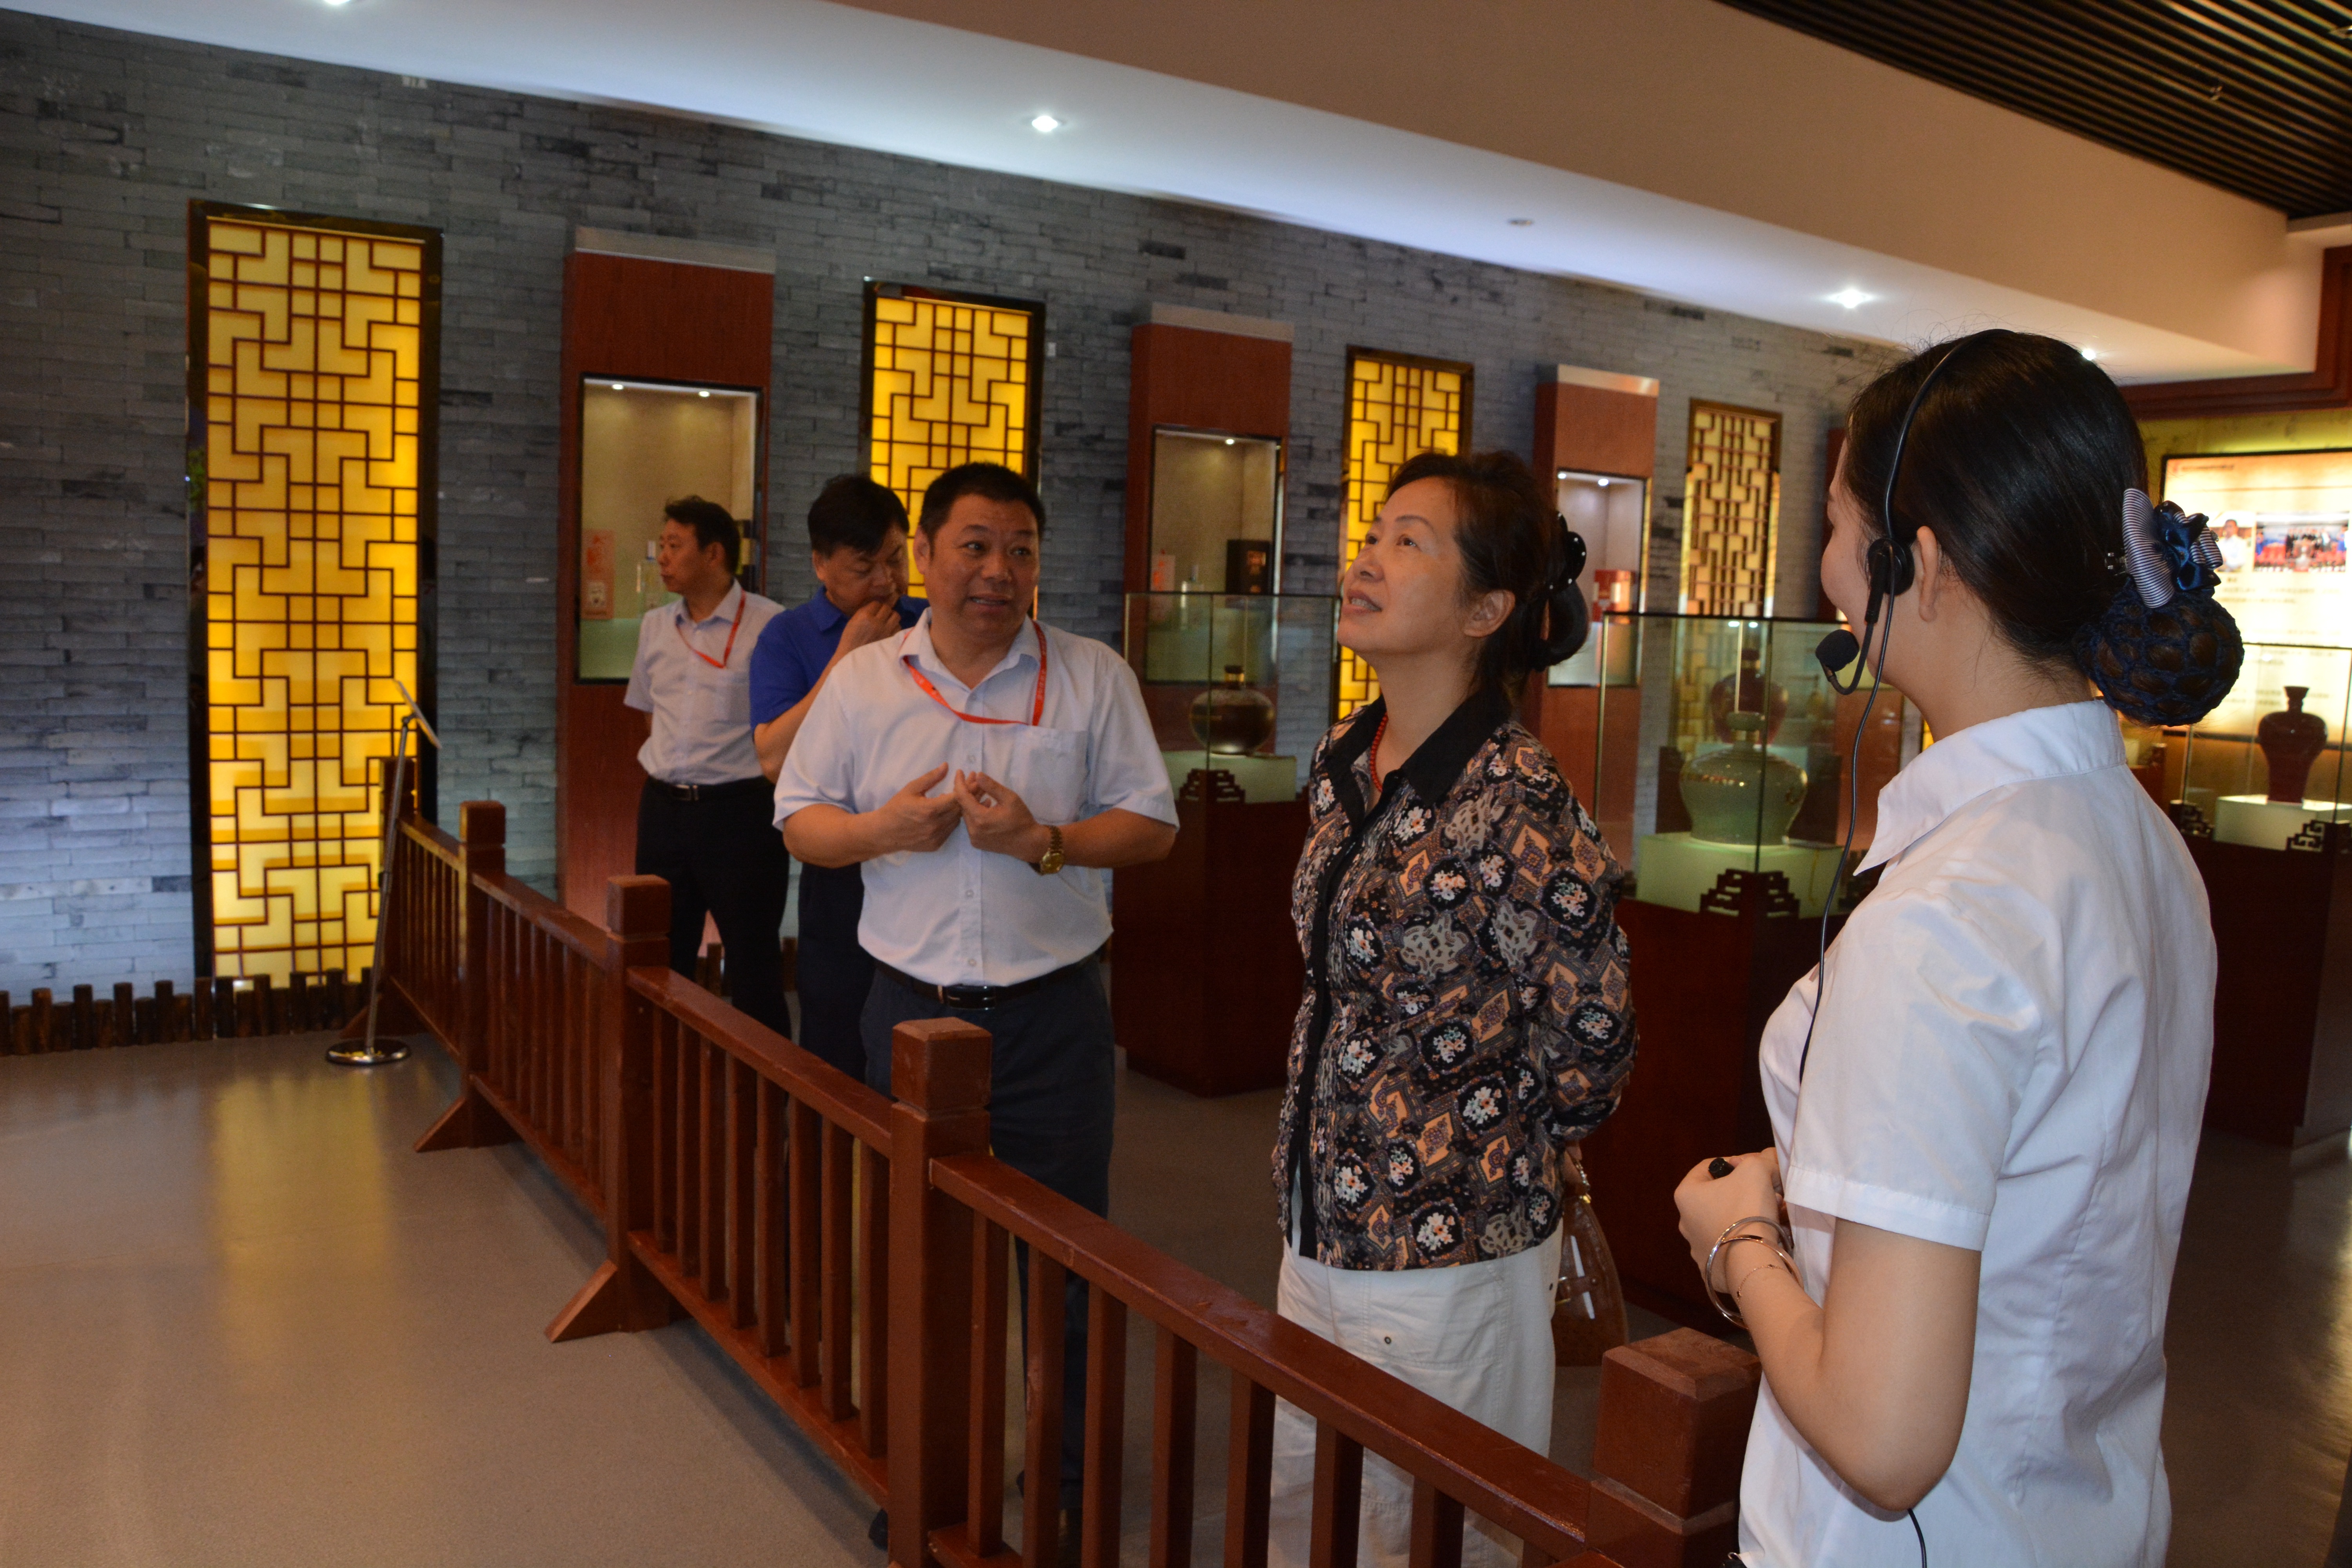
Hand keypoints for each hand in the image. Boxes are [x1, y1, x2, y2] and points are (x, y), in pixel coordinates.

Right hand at [833, 597, 899, 660]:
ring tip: (887, 621)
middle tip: (881, 615)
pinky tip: (889, 630)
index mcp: (865, 616)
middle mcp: (878, 622)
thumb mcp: (853, 621)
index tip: (874, 610)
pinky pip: (898, 627)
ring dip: (891, 617)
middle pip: (887, 608)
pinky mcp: (891, 639)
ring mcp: (886, 631)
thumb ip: (864, 612)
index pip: (876, 603)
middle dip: (884, 610)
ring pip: (896, 616)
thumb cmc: (850, 639)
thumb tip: (875, 606)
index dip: (875, 606)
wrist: (853, 657)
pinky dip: (895, 627)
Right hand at [867, 764, 960, 854]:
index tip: (969, 779)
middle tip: (972, 786)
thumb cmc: (897, 807)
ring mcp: (936, 837)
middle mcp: (935, 825)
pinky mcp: (935, 845)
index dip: (965, 787)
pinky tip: (949, 812)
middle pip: (959, 809)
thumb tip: (946, 766)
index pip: (956, 798)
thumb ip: (930, 778)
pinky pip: (950, 830)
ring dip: (960, 809)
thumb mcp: (911, 788)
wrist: (884, 832)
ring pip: (957, 820)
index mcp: (929, 809)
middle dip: (967, 797)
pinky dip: (952, 820)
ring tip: (961, 798)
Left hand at [953, 769, 1049, 861]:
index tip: (959, 772)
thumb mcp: (1010, 798)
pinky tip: (986, 805)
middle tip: (975, 779)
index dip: (959, 783)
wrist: (1028, 843)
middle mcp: (973, 830)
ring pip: (967, 814)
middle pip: (964, 806)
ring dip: (972, 801)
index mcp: (980, 819)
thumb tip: (977, 775)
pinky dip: (975, 812)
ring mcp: (974, 838)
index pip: (962, 797)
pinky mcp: (976, 842)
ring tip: (982, 790)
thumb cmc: (1021, 819)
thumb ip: (992, 786)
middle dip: (968, 791)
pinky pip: (971, 824)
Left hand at [1674, 1148, 1782, 1275]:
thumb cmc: (1746, 1209)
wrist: (1751, 1262)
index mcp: (1685, 1195)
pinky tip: (1764, 1236)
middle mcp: (1685, 1222)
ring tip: (1771, 1215)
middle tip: (1769, 1193)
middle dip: (1745, 1190)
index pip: (1708, 1167)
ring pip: (1726, 1221)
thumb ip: (1758, 1161)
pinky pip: (1732, 1246)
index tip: (1755, 1168)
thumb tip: (1762, 1163)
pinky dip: (1747, 1238)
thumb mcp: (1755, 1170)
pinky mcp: (1712, 1269)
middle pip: (1719, 1195)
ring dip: (1747, 1215)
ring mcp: (1697, 1249)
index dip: (1734, 1163)